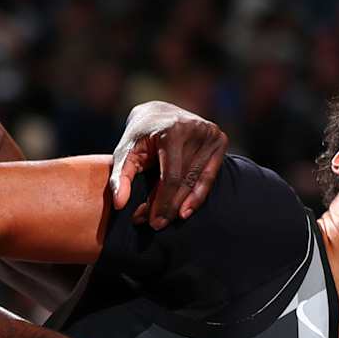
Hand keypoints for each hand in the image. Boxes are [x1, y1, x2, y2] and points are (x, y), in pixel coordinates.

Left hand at [108, 102, 226, 228]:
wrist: (158, 113)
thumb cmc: (138, 136)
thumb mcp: (124, 153)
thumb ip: (119, 178)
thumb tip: (119, 205)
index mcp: (172, 131)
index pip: (171, 176)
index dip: (162, 202)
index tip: (152, 222)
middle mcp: (195, 129)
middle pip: (184, 180)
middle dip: (169, 206)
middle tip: (156, 224)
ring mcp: (210, 133)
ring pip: (197, 180)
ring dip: (180, 204)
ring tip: (166, 219)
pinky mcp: (219, 139)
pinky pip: (210, 175)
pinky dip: (198, 195)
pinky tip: (186, 211)